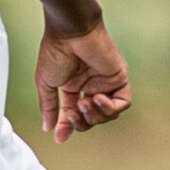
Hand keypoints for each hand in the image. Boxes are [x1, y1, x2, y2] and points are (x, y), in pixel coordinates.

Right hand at [35, 20, 130, 143]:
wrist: (70, 32)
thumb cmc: (55, 51)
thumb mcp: (46, 83)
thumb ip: (49, 106)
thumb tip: (49, 128)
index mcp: (72, 86)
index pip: (72, 114)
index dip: (67, 127)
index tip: (59, 137)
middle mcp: (90, 86)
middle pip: (92, 118)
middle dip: (81, 122)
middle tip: (72, 114)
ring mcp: (106, 83)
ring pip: (108, 114)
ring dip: (95, 116)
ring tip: (83, 103)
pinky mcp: (119, 78)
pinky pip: (123, 103)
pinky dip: (110, 107)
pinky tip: (97, 99)